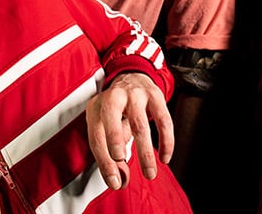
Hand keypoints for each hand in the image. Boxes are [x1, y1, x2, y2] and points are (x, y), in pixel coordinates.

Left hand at [85, 73, 173, 190]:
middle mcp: (113, 96)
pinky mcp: (155, 95)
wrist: (134, 79)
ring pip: (139, 122)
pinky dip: (166, 140)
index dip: (104, 160)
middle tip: (120, 159)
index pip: (96, 134)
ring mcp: (135, 94)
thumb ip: (112, 155)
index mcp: (96, 107)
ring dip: (144, 151)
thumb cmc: (118, 110)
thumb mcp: (108, 128)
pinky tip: (165, 156)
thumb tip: (119, 180)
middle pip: (111, 115)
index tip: (114, 181)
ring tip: (149, 173)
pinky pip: (163, 119)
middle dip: (114, 138)